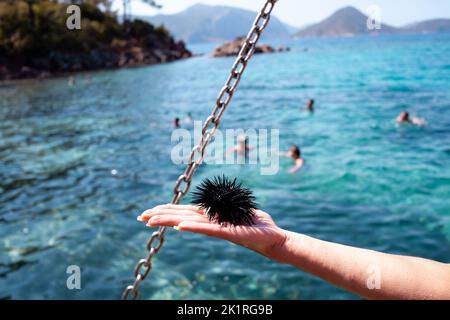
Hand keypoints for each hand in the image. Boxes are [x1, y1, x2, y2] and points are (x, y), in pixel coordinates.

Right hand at [137, 204, 287, 261]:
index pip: (184, 213)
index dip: (167, 211)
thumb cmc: (256, 223)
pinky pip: (208, 230)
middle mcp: (210, 223)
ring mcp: (217, 229)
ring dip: (169, 221)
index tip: (150, 211)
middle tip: (140, 216)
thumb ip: (224, 204)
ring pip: (188, 223)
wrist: (274, 237)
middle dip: (160, 217)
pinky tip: (179, 227)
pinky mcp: (228, 233)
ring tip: (150, 221)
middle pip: (180, 218)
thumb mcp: (237, 208)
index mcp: (211, 216)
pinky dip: (193, 227)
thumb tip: (215, 198)